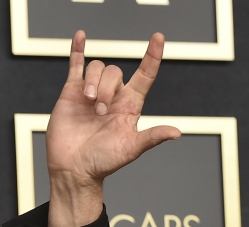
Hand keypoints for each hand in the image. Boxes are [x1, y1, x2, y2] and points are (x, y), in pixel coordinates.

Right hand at [45, 31, 180, 226]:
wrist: (74, 168)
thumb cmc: (104, 162)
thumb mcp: (131, 149)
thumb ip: (152, 137)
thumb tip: (177, 133)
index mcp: (130, 107)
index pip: (145, 76)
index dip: (152, 57)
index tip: (158, 38)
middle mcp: (113, 97)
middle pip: (115, 72)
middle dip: (107, 88)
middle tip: (100, 112)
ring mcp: (92, 92)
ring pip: (97, 68)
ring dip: (93, 83)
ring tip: (88, 105)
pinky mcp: (71, 92)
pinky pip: (76, 64)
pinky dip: (78, 49)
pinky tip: (81, 36)